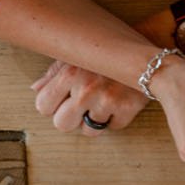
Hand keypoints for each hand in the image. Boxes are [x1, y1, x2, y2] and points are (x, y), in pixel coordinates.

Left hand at [32, 61, 146, 135]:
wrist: (148, 53)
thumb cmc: (107, 55)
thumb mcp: (77, 56)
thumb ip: (54, 74)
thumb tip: (35, 89)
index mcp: (69, 74)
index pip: (43, 105)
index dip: (53, 106)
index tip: (63, 101)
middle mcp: (85, 88)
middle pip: (62, 124)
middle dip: (71, 119)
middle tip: (82, 109)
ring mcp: (107, 100)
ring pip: (89, 130)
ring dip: (96, 121)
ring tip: (104, 104)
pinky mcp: (128, 108)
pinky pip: (114, 127)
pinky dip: (117, 118)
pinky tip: (120, 102)